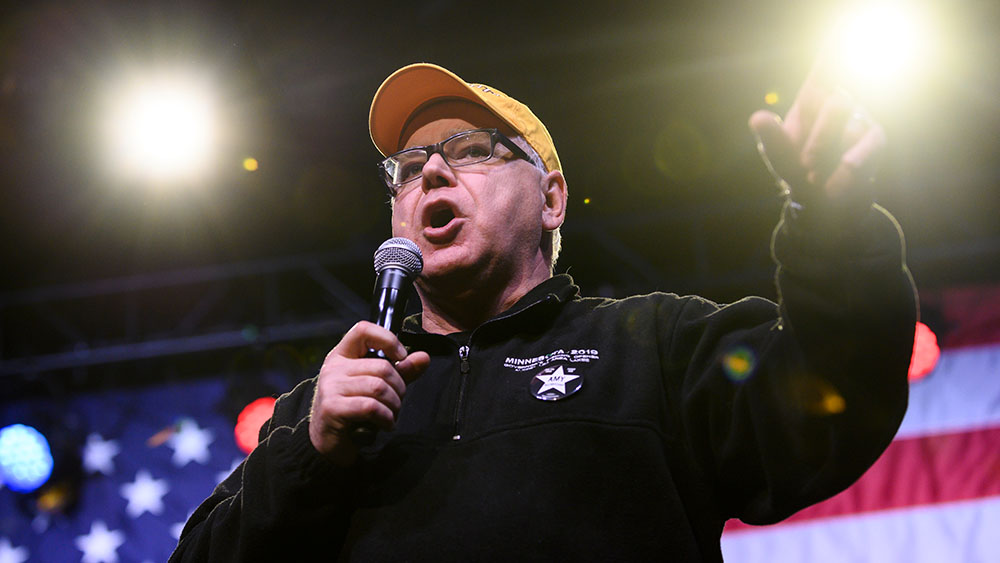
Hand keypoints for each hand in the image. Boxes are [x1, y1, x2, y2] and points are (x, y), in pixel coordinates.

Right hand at [308, 321, 429, 465]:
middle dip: (399, 388)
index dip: (387, 339)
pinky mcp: (332, 408)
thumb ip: (400, 372)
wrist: (327, 443)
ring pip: (378, 387)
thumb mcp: (377, 387)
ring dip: (394, 405)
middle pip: (381, 367)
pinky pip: (370, 407)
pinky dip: (386, 417)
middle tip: (397, 402)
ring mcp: (331, 387)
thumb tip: (424, 357)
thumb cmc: (353, 412)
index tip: (401, 358)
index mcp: (342, 356)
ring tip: (392, 415)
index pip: (363, 330)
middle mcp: (334, 367)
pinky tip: (386, 424)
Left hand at [749, 55, 885, 210]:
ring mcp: (860, 120)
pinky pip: (866, 148)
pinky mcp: (874, 141)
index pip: (827, 65)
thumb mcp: (780, 158)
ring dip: (828, 157)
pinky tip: (841, 177)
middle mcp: (840, 102)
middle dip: (818, 139)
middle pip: (835, 103)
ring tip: (817, 176)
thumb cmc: (798, 171)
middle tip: (806, 165)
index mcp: (813, 99)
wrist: (823, 205)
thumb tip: (758, 118)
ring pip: (849, 127)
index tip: (848, 18)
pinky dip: (849, 167)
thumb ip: (772, 140)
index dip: (838, 43)